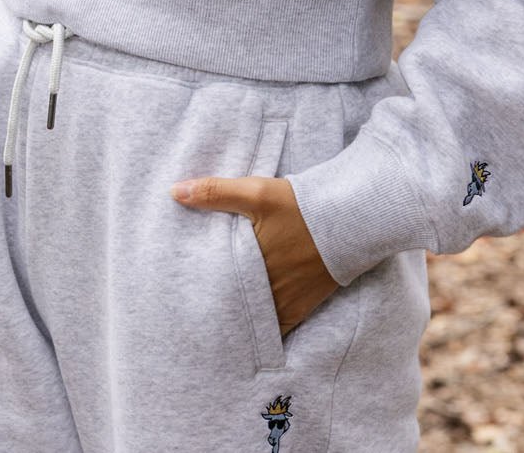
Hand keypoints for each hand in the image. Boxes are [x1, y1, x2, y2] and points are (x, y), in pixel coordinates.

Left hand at [170, 174, 338, 335]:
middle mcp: (265, 290)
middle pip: (232, 306)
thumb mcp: (256, 192)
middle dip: (214, 309)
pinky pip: (277, 328)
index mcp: (249, 264)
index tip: (179, 298)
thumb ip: (215, 192)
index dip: (195, 293)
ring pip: (252, 320)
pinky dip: (264, 330)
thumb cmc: (300, 206)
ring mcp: (284, 302)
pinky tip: (250, 331)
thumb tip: (174, 192)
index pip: (213, 287)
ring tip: (216, 324)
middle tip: (192, 314)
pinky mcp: (301, 307)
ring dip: (238, 319)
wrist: (349, 219)